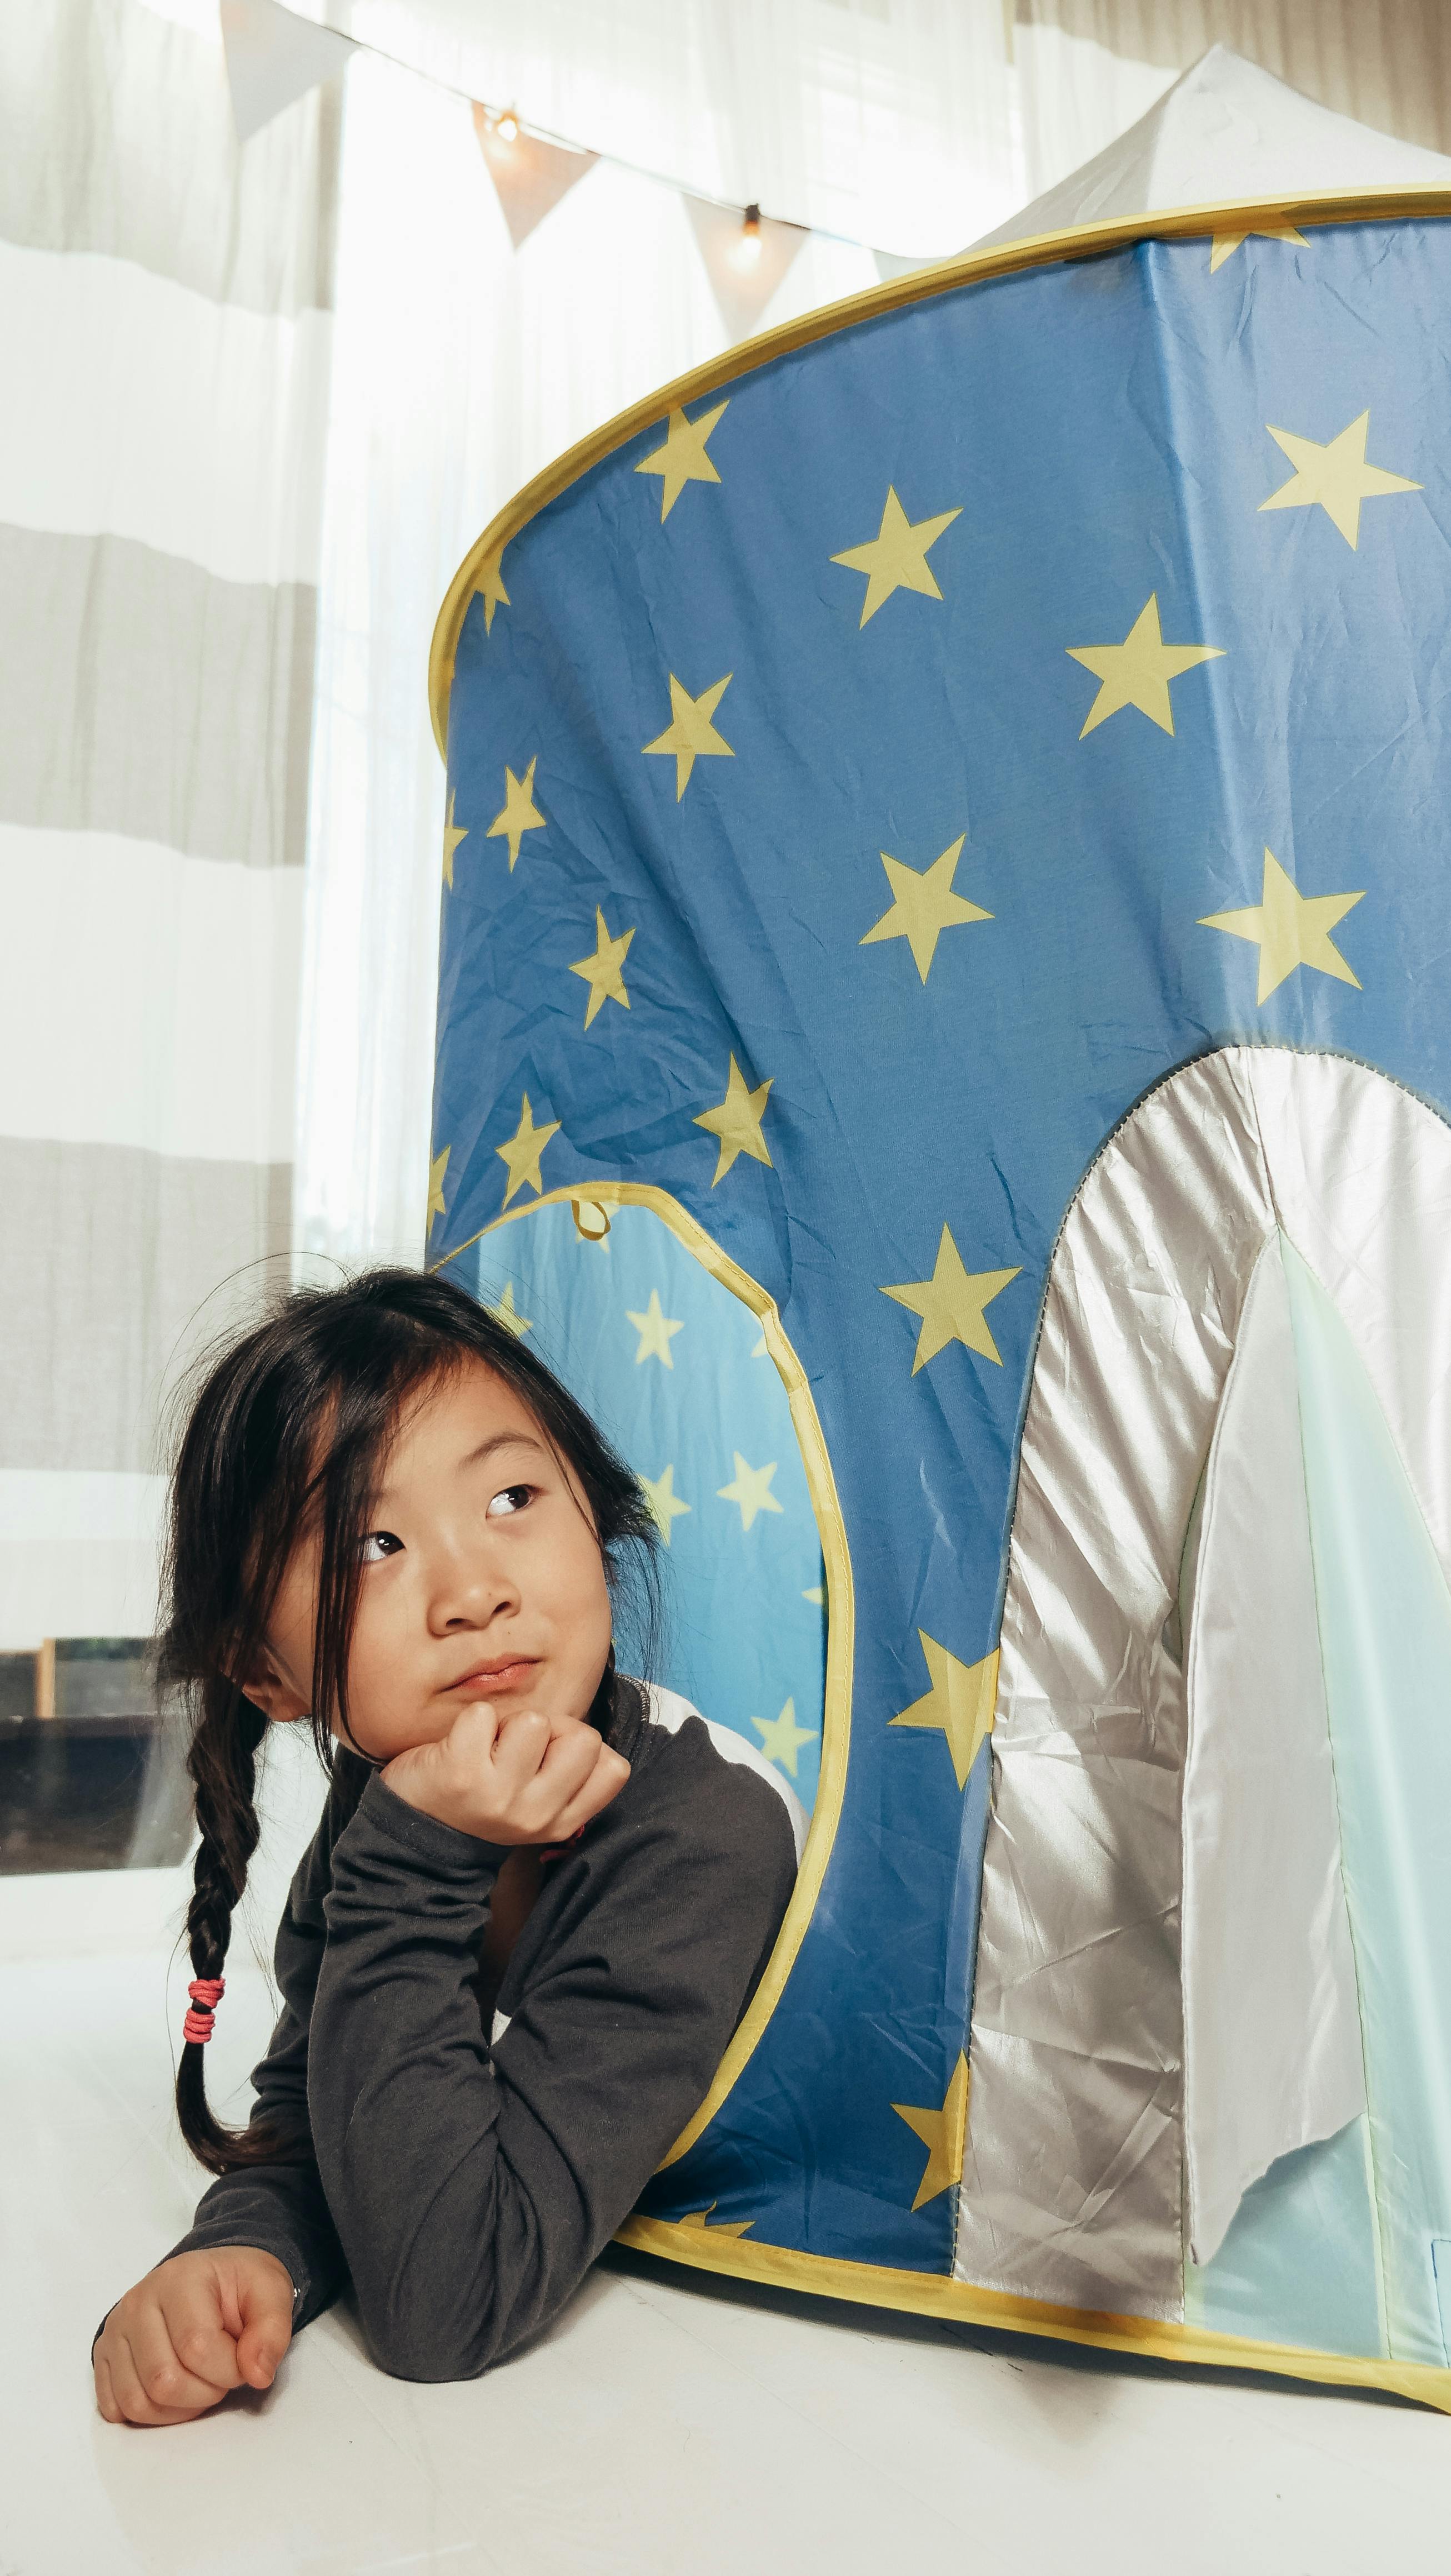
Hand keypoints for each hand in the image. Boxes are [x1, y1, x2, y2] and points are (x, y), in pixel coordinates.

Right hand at [93, 2247, 293, 2426]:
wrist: (212, 2279)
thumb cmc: (239, 2288)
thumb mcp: (271, 2293)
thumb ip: (272, 2331)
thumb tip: (257, 2374)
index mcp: (179, 2278)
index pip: (197, 2347)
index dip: (229, 2369)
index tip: (243, 2358)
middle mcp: (138, 2301)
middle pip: (163, 2381)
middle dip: (205, 2392)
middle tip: (220, 2372)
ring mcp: (116, 2330)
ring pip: (138, 2402)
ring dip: (178, 2409)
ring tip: (199, 2380)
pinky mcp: (104, 2356)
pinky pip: (116, 2408)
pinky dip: (149, 2414)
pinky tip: (173, 2392)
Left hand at [383, 1700, 629, 1845]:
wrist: (413, 1835)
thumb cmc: (480, 1802)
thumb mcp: (535, 1805)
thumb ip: (568, 1774)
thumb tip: (582, 1732)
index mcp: (560, 1823)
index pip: (614, 1768)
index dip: (583, 1748)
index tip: (548, 1757)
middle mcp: (535, 1815)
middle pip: (584, 1738)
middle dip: (551, 1729)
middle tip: (515, 1748)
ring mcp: (500, 1796)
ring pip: (535, 1721)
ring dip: (507, 1723)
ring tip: (485, 1748)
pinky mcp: (461, 1774)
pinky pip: (484, 1715)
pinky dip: (471, 1721)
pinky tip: (459, 1747)